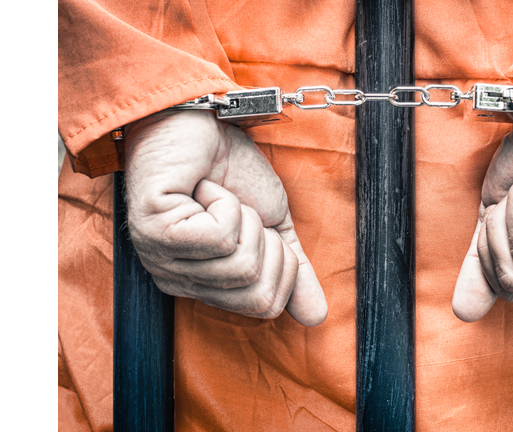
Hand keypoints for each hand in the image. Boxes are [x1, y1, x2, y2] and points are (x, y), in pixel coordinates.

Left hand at [124, 110, 327, 325]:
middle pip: (256, 295)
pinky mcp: (155, 232)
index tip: (260, 226)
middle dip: (267, 243)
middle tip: (240, 211)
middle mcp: (178, 281)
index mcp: (205, 284)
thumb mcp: (274, 225)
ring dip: (244, 217)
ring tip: (218, 196)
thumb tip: (317, 316)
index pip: (265, 306)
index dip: (282, 264)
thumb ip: (293, 269)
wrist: (200, 120)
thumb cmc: (230, 169)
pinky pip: (221, 237)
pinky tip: (201, 188)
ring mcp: (162, 259)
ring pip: (241, 265)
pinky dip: (226, 202)